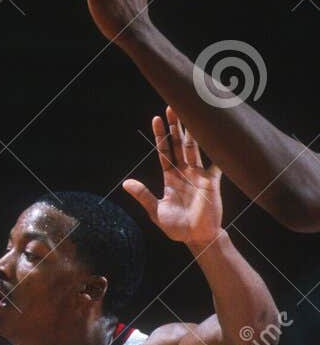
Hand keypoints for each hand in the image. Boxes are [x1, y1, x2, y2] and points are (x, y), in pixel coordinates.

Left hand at [123, 108, 222, 245]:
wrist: (197, 238)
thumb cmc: (176, 227)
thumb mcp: (156, 212)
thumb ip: (143, 196)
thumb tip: (125, 182)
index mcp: (170, 178)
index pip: (164, 152)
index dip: (160, 136)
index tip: (156, 119)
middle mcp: (184, 172)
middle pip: (179, 144)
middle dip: (176, 126)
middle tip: (173, 106)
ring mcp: (198, 175)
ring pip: (195, 148)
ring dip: (192, 132)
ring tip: (191, 112)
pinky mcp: (212, 181)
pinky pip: (216, 163)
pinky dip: (218, 151)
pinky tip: (219, 136)